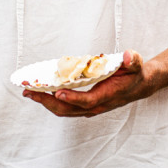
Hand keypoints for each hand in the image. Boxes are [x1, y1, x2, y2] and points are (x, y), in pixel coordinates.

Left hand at [22, 50, 155, 117]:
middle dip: (48, 102)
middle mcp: (97, 105)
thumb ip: (132, 60)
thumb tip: (128, 56)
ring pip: (65, 111)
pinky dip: (52, 102)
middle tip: (30, 92)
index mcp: (107, 95)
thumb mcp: (136, 63)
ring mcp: (90, 108)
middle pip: (69, 109)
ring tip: (29, 93)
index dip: (73, 98)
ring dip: (46, 103)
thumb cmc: (134, 73)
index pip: (88, 101)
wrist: (138, 86)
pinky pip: (66, 107)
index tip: (58, 92)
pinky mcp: (85, 106)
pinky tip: (41, 93)